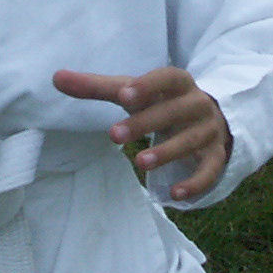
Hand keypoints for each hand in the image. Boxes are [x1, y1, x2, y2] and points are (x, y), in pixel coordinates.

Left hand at [54, 65, 230, 202]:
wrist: (211, 117)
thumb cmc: (161, 102)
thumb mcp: (134, 93)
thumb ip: (97, 87)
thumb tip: (56, 77)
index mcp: (178, 83)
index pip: (167, 77)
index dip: (148, 85)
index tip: (123, 95)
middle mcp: (197, 105)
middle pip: (174, 112)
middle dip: (146, 123)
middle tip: (114, 135)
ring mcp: (209, 131)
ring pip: (191, 141)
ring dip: (167, 152)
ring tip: (141, 164)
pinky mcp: (216, 155)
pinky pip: (210, 170)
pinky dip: (195, 182)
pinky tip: (174, 195)